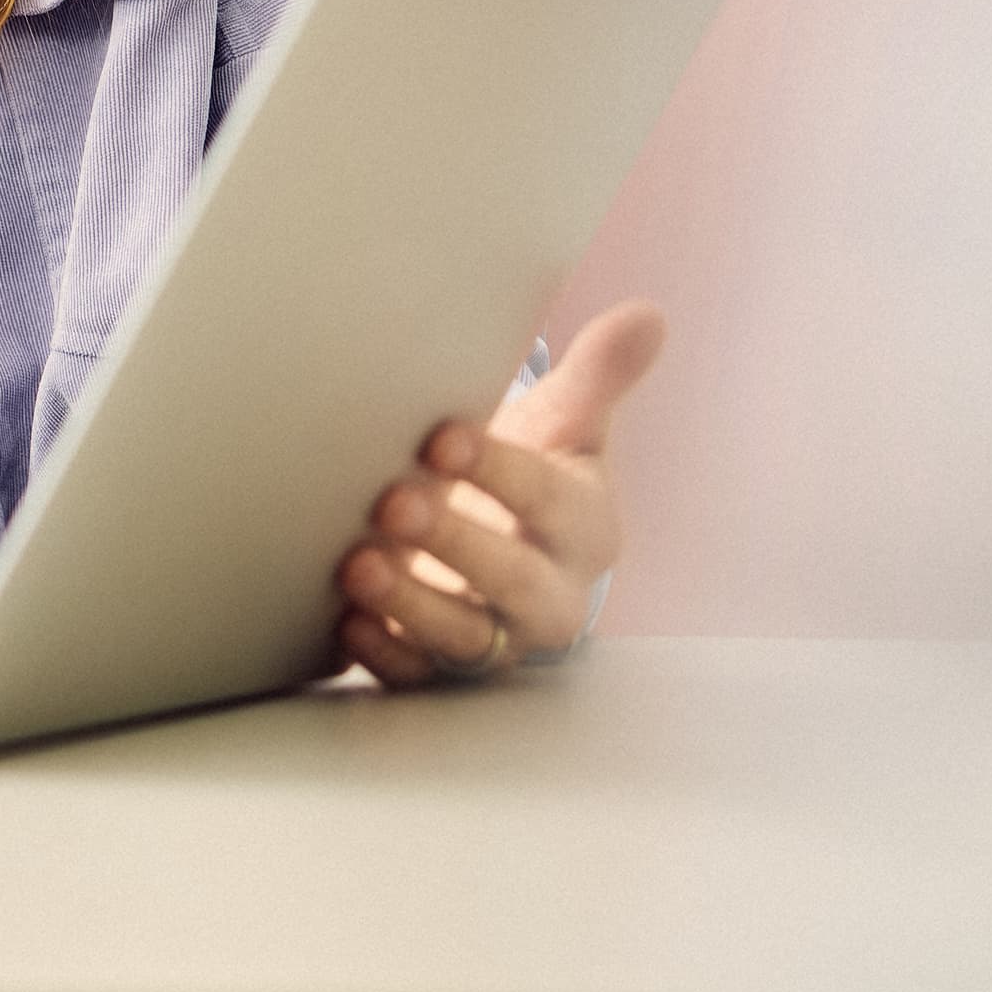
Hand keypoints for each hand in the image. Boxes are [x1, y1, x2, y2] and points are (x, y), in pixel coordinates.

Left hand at [336, 299, 662, 687]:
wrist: (507, 544)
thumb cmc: (535, 472)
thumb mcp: (568, 426)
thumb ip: (599, 376)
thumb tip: (648, 316)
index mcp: (584, 528)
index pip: (548, 501)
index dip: (499, 472)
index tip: (442, 434)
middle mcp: (549, 595)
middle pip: (510, 581)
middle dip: (454, 544)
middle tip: (392, 500)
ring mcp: (496, 637)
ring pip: (464, 639)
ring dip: (409, 606)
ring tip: (356, 565)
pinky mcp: (443, 667)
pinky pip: (418, 675)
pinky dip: (383, 653)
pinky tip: (344, 622)